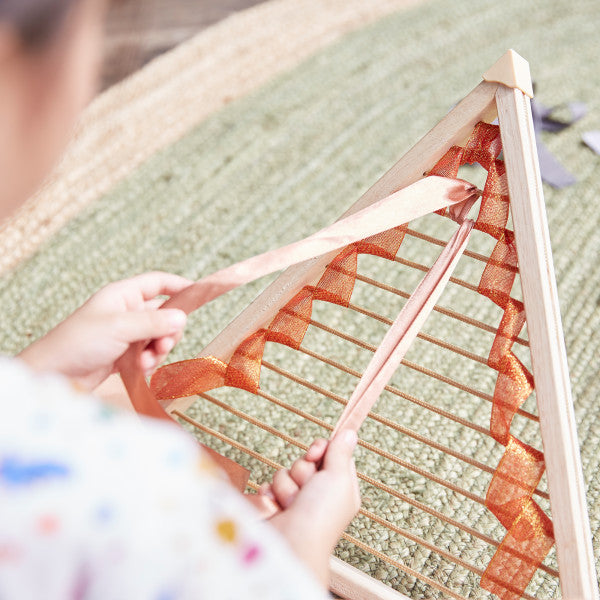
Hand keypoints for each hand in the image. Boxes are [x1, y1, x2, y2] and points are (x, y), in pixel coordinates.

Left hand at [19, 272, 192, 390]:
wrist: (54, 376)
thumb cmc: (79, 343)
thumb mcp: (120, 328)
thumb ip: (154, 322)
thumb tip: (182, 318)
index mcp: (123, 295)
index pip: (158, 283)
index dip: (179, 286)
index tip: (199, 294)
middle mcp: (126, 312)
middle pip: (164, 315)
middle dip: (168, 332)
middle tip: (162, 345)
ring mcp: (125, 334)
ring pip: (158, 337)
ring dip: (158, 350)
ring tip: (145, 362)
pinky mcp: (123, 354)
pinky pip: (148, 354)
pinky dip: (149, 362)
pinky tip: (139, 370)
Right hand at [257, 431, 360, 584]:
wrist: (290, 545)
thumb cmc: (320, 515)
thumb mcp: (338, 478)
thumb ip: (341, 453)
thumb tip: (350, 433)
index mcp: (340, 488)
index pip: (331, 455)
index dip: (322, 449)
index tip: (316, 453)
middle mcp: (318, 494)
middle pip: (306, 461)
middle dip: (302, 471)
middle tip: (307, 488)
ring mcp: (296, 501)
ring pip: (285, 472)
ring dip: (287, 486)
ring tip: (293, 504)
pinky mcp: (275, 507)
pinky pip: (269, 485)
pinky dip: (271, 495)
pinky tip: (277, 507)